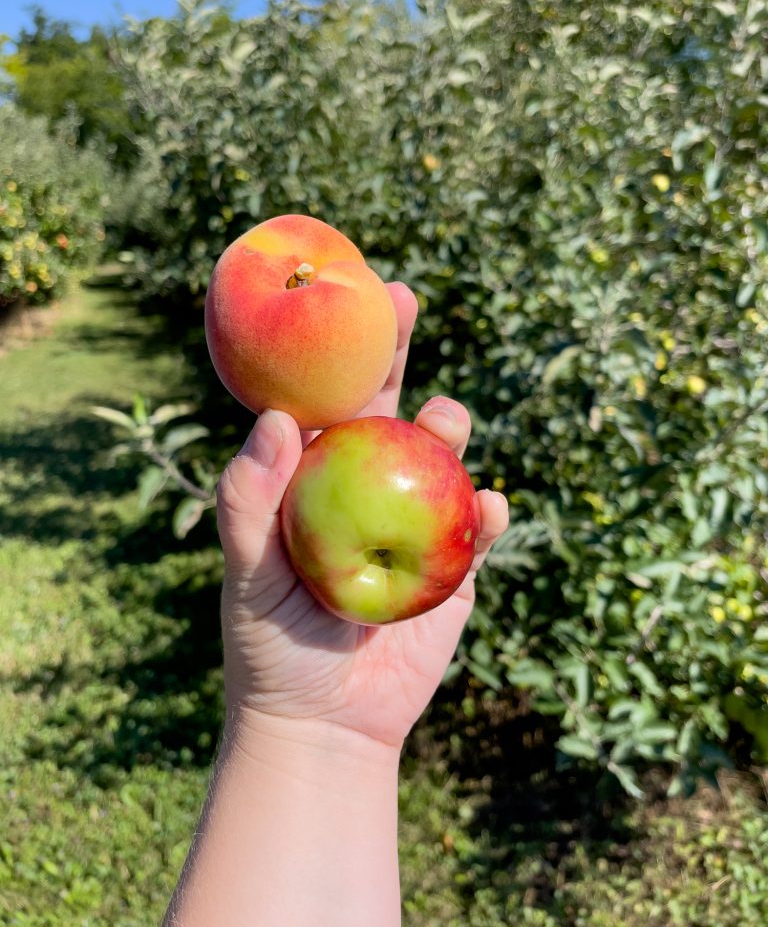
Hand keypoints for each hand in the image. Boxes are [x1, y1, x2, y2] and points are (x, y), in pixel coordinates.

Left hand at [216, 282, 508, 751]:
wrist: (325, 723)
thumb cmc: (271, 646)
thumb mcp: (246, 575)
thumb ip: (248, 503)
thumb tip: (273, 420)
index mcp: (315, 485)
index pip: (323, 404)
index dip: (331, 352)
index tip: (334, 298)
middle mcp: (366, 491)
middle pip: (385, 409)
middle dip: (394, 351)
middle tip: (401, 300)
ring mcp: (416, 525)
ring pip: (441, 458)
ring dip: (447, 430)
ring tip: (443, 423)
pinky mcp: (456, 568)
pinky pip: (481, 530)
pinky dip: (490, 513)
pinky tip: (491, 508)